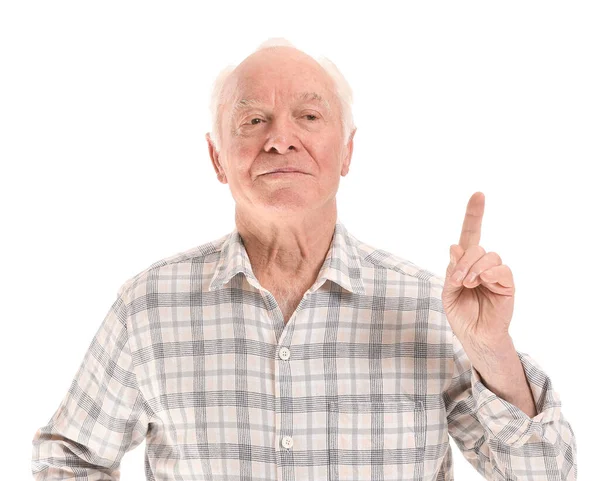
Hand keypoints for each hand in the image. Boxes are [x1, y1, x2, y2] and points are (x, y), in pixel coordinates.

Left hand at [441, 192, 515, 347]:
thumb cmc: (461, 314)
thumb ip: (451, 271)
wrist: (474, 336)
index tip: (478, 194)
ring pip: (489, 256)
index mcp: (466, 263)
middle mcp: (482, 265)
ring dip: (474, 268)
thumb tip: (455, 247)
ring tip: (468, 284)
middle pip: (476, 247)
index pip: (471, 235)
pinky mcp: (507, 284)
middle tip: (457, 279)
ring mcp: (496, 274)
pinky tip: (482, 283)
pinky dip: (490, 273)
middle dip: (463, 261)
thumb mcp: (448, 292)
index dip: (474, 215)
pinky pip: (502, 269)